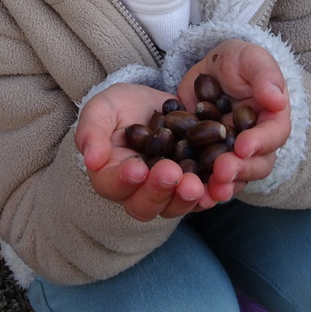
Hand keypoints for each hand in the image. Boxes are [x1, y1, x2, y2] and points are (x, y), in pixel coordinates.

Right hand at [75, 83, 219, 220]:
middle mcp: (137, 192)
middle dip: (159, 191)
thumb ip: (92, 132)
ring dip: (185, 198)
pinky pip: (201, 197)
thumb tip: (91, 160)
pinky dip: (210, 194)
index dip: (124, 181)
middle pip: (144, 205)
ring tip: (196, 183)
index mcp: (110, 175)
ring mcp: (166, 192)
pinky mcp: (191, 185)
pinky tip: (219, 186)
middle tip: (172, 173)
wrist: (153, 105)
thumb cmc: (120, 107)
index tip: (137, 168)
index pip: (112, 185)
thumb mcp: (101, 109)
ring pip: (173, 206)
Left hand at [176, 40, 290, 201]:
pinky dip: (203, 188)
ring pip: (236, 177)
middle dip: (240, 170)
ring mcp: (233, 155)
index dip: (260, 142)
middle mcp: (257, 143)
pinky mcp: (209, 159)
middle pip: (257, 164)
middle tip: (222, 171)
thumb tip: (277, 100)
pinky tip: (191, 192)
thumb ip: (264, 75)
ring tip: (210, 190)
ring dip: (224, 186)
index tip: (243, 146)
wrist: (209, 71)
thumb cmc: (236, 61)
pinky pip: (209, 179)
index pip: (274, 134)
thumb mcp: (249, 58)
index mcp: (272, 118)